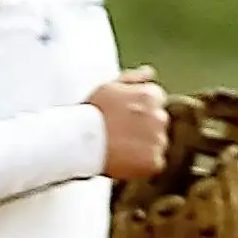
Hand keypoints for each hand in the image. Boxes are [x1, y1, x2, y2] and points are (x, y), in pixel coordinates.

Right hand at [89, 66, 168, 181]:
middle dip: (144, 127)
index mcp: (150, 96)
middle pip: (159, 122)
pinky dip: (143, 165)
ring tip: (120, 149)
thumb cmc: (89, 114)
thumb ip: (133, 78)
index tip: (124, 118)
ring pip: (158, 143)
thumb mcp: (108, 87)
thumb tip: (150, 73)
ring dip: (144, 146)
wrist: (77, 142)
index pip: (157, 101)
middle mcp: (159, 116)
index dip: (139, 110)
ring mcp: (158, 140)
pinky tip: (124, 161)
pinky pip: (155, 163)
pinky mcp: (153, 162)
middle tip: (120, 134)